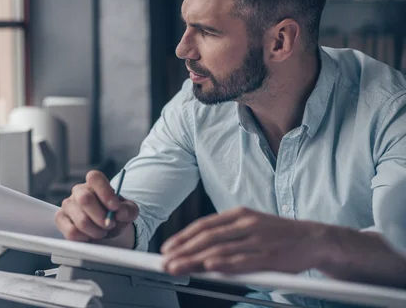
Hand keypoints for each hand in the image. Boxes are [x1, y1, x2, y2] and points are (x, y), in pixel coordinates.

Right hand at [55, 170, 138, 242]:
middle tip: (110, 225)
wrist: (106, 228)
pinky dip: (85, 238)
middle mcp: (79, 191)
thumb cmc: (115, 215)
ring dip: (96, 231)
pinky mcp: (60, 218)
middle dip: (101, 217)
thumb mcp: (128, 211)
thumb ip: (128, 210)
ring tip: (102, 232)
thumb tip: (119, 212)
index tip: (115, 207)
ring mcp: (68, 204)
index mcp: (94, 183)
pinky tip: (90, 236)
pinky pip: (71, 232)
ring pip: (81, 220)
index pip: (94, 177)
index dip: (105, 192)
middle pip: (85, 199)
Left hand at [161, 207, 327, 275]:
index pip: (204, 225)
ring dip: (195, 260)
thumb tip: (201, 248)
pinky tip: (208, 267)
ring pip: (220, 249)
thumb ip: (228, 234)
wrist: (314, 239)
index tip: (167, 247)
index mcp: (239, 214)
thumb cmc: (279, 235)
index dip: (183, 237)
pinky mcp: (270, 256)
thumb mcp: (252, 225)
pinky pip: (242, 260)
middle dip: (183, 250)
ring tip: (178, 267)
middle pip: (207, 237)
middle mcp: (246, 224)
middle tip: (166, 261)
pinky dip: (223, 264)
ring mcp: (258, 240)